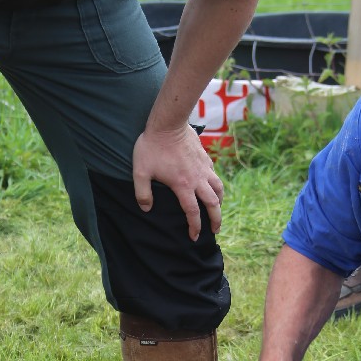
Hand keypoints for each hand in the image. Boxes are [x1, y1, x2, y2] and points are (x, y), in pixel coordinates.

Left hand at [132, 123, 223, 239]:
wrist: (168, 123)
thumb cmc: (152, 147)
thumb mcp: (140, 171)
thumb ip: (142, 192)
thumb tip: (146, 208)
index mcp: (183, 186)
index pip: (193, 212)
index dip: (195, 227)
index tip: (194, 237)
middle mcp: (198, 179)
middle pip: (213, 204)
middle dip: (215, 220)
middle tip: (215, 230)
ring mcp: (204, 167)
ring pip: (219, 189)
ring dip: (220, 202)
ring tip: (218, 209)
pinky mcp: (205, 157)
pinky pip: (214, 174)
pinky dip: (215, 184)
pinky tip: (212, 185)